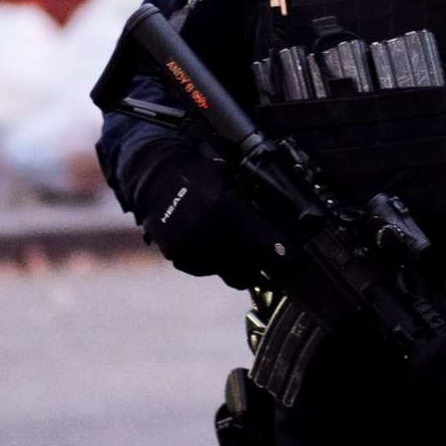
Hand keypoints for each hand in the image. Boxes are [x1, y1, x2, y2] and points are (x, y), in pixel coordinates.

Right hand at [127, 142, 285, 288]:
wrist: (156, 176)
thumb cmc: (200, 173)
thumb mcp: (232, 181)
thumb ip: (255, 207)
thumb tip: (285, 230)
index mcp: (224, 209)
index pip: (267, 248)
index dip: (283, 256)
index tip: (290, 258)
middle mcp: (206, 233)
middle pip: (248, 271)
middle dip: (261, 267)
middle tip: (268, 260)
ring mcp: (189, 248)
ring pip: (227, 273)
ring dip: (235, 265)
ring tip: (232, 243)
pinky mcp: (176, 256)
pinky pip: (205, 269)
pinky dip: (212, 261)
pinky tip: (210, 242)